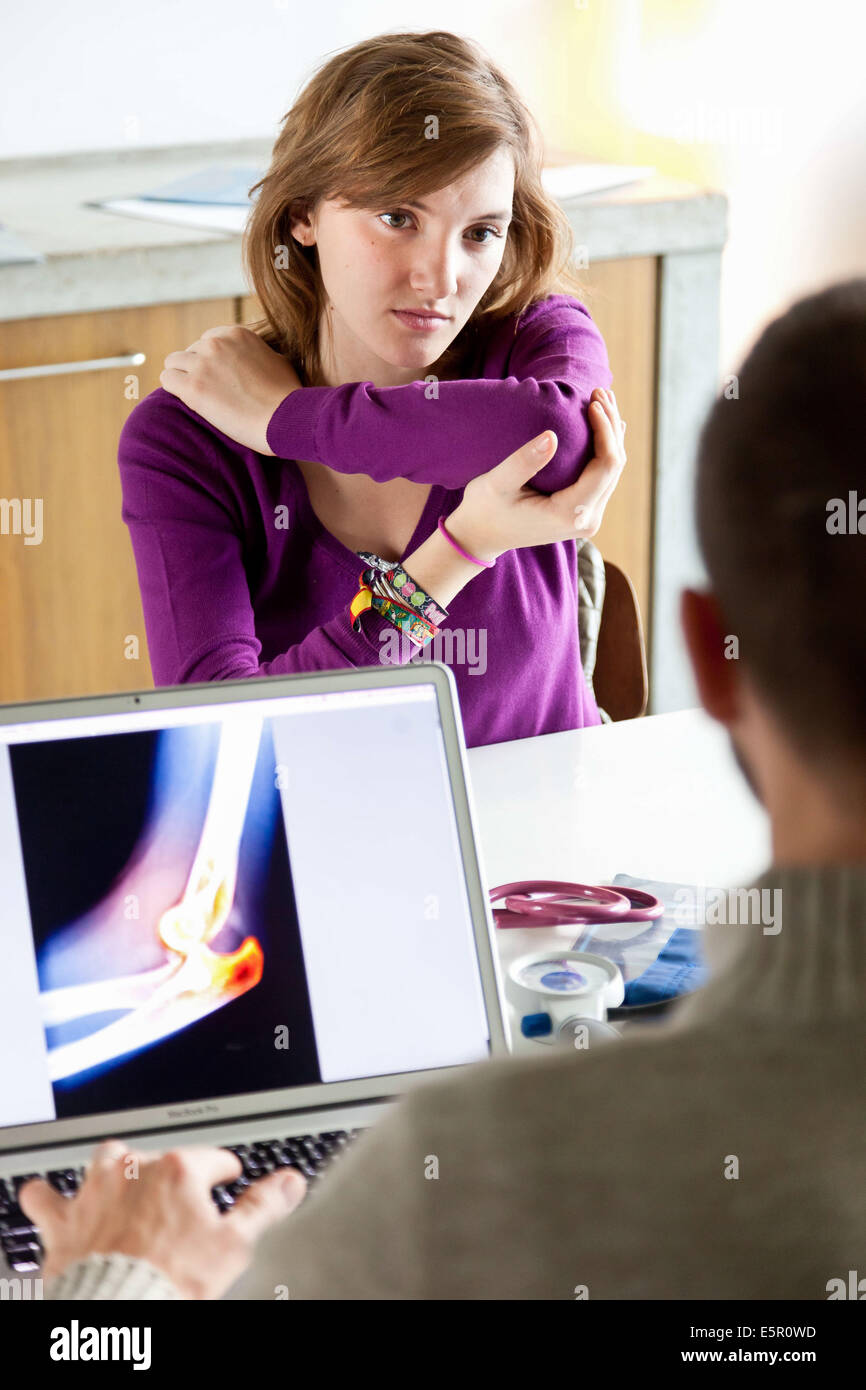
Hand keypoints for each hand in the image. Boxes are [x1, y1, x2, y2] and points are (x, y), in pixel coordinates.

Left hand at [18, 1138, 306, 1299]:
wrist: (119, 1313)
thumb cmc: (173, 1281)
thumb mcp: (235, 1246)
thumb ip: (264, 1208)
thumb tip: (290, 1182)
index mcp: (179, 1171)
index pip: (211, 1158)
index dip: (225, 1170)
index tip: (228, 1178)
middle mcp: (135, 1171)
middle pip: (160, 1156)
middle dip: (173, 1170)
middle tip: (182, 1193)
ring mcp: (96, 1193)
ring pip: (105, 1161)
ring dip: (116, 1167)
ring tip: (124, 1178)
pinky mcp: (66, 1222)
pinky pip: (46, 1198)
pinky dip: (49, 1197)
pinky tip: (52, 1198)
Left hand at [160, 325, 302, 455]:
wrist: (286, 419)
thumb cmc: (288, 397)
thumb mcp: (278, 361)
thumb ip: (260, 353)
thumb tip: (258, 357)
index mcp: (236, 334)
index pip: (207, 341)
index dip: (211, 362)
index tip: (220, 379)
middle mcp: (216, 343)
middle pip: (190, 352)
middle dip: (197, 371)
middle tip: (212, 393)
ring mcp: (203, 364)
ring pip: (173, 363)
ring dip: (182, 378)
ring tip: (199, 397)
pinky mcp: (193, 387)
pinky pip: (167, 379)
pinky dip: (174, 390)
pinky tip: (190, 402)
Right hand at [447, 385, 626, 559]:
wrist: (481, 537)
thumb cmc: (484, 509)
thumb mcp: (496, 484)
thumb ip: (524, 462)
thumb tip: (552, 436)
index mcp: (569, 514)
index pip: (605, 465)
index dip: (604, 430)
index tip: (592, 401)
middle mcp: (586, 519)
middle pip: (614, 466)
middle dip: (610, 426)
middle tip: (598, 391)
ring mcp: (588, 517)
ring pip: (613, 469)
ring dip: (610, 434)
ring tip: (602, 399)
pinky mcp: (584, 512)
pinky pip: (603, 476)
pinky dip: (604, 448)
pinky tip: (604, 423)